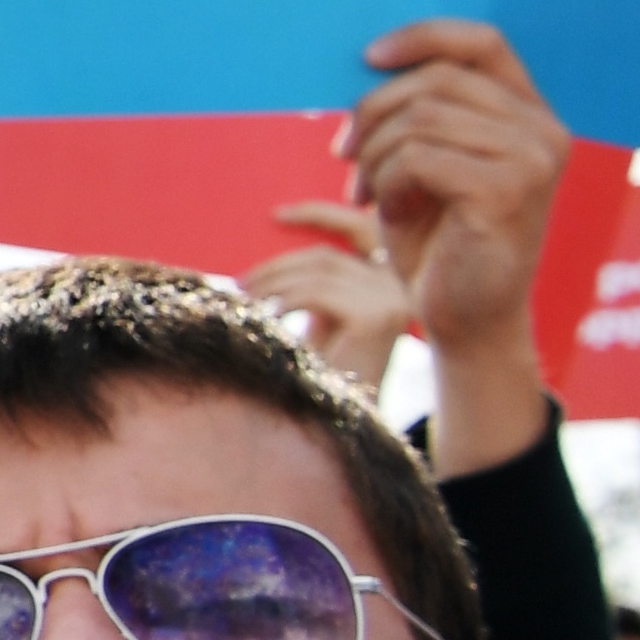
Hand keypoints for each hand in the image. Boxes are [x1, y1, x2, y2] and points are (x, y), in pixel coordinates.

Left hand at [245, 201, 413, 391]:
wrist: (341, 426)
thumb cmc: (320, 372)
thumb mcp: (317, 314)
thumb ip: (309, 279)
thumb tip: (274, 226)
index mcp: (388, 283)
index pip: (357, 229)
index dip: (319, 213)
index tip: (276, 215)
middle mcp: (399, 288)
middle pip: (328, 254)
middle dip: (278, 265)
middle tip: (240, 283)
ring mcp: (393, 300)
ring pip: (319, 271)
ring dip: (273, 284)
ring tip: (247, 303)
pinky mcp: (379, 316)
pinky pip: (318, 292)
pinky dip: (285, 301)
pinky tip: (270, 318)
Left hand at [348, 19, 569, 360]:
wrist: (465, 316)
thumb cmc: (438, 235)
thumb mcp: (426, 158)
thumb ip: (420, 108)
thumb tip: (368, 60)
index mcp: (529, 112)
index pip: (481, 41)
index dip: (421, 36)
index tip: (367, 57)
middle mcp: (544, 130)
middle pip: (435, 80)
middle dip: (373, 114)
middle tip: (347, 156)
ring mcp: (534, 160)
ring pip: (420, 118)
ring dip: (375, 156)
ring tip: (374, 192)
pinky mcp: (509, 191)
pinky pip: (417, 158)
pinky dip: (388, 183)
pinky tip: (394, 213)